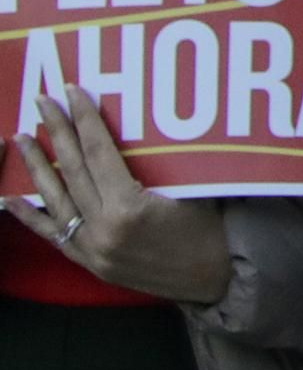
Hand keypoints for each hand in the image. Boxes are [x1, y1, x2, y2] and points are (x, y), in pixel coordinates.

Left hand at [7, 86, 231, 303]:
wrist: (215, 278)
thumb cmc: (212, 228)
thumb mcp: (192, 188)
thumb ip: (159, 164)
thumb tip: (139, 126)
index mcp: (128, 208)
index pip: (98, 153)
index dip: (84, 119)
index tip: (71, 91)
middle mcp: (102, 229)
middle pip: (72, 170)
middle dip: (56, 132)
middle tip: (41, 101)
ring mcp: (91, 249)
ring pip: (55, 199)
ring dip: (36, 165)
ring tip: (21, 137)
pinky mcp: (88, 262)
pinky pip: (52, 235)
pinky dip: (29, 217)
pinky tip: (10, 198)